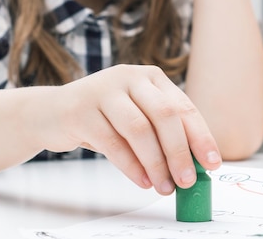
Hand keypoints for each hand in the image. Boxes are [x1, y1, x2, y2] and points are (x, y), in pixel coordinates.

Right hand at [35, 64, 221, 195]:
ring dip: (156, 163)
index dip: (200, 136)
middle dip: (179, 152)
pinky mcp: (81, 110)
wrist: (51, 113)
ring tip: (164, 187)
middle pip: (164, 115)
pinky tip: (142, 181)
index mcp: (149, 76)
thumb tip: (193, 166)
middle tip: (187, 180)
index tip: (211, 163)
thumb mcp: (135, 115)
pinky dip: (131, 166)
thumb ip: (161, 133)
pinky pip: (112, 143)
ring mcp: (103, 90)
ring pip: (139, 129)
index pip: (183, 106)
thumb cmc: (102, 118)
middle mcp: (128, 76)